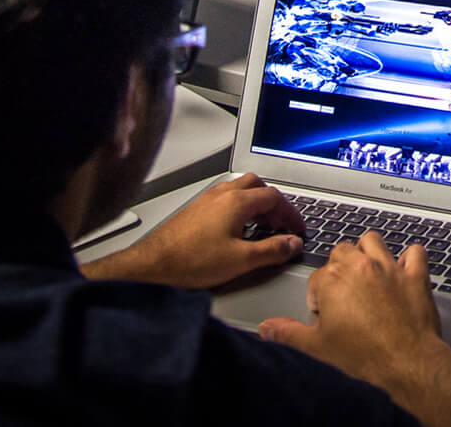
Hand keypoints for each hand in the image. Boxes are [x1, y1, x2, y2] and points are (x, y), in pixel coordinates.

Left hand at [85, 174, 303, 288]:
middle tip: (282, 223)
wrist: (153, 265)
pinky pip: (225, 199)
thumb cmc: (190, 260)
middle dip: (274, 203)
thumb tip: (293, 243)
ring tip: (263, 226)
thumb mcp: (240, 260)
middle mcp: (222, 195)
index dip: (291, 213)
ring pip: (240, 190)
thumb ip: (272, 250)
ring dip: (256, 204)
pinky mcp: (196, 209)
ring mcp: (207, 200)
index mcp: (236, 202)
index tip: (297, 229)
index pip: (275, 198)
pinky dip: (240, 208)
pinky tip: (237, 229)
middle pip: (257, 186)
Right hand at [260, 231, 450, 389]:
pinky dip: (409, 257)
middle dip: (339, 268)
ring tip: (366, 273)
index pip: (317, 276)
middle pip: (342, 251)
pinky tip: (404, 269)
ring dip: (368, 252)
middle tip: (342, 293)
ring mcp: (390, 269)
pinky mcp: (416, 276)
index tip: (325, 313)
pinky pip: (415, 252)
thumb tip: (268, 328)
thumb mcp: (316, 348)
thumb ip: (288, 334)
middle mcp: (361, 267)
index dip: (318, 296)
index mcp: (333, 280)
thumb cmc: (364, 358)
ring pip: (373, 241)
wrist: (405, 365)